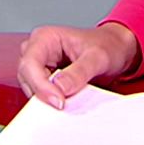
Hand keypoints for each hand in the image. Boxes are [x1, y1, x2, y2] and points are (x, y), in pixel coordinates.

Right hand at [16, 23, 139, 109]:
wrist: (117, 50)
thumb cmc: (107, 46)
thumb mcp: (98, 57)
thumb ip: (79, 72)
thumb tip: (59, 88)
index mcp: (45, 37)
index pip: (30, 63)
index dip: (40, 85)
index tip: (58, 102)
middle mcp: (38, 50)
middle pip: (26, 77)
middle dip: (42, 94)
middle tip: (63, 107)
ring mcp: (40, 66)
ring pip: (31, 88)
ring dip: (46, 99)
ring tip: (68, 104)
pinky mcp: (46, 80)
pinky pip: (41, 94)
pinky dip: (51, 102)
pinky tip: (66, 104)